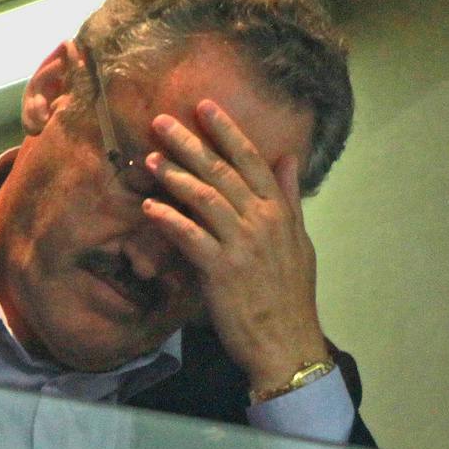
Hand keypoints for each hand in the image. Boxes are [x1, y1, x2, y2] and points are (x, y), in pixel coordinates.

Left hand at [138, 99, 330, 391]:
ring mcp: (241, 245)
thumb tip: (289, 158)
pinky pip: (190, 237)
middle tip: (161, 122)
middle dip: (190, 143)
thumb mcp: (299, 241)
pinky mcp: (221, 271)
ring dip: (174, 176)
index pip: (251, 160)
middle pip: (221, 172)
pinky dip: (169, 220)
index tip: (204, 107)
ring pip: (204, 198)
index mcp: (280, 212)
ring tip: (149, 159)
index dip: (226, 131)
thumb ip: (290, 197)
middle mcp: (262, 222)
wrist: (288, 342)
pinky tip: (149, 208)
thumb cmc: (291, 294)